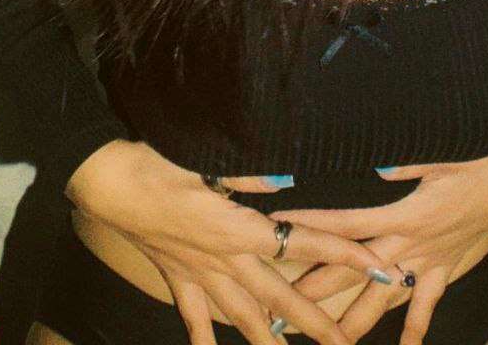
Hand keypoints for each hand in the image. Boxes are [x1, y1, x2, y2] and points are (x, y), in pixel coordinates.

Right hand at [65, 138, 397, 344]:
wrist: (109, 183)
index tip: (378, 266)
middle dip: (318, 322)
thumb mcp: (206, 161)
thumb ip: (251, 175)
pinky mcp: (178, 279)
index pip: (303, 242)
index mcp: (240, 229)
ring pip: (245, 317)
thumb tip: (286, 179)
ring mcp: (201, 276)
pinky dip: (206, 342)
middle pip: (282, 297)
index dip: (343, 254)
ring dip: (272, 341)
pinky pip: (196, 320)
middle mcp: (226, 260)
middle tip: (348, 342)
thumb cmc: (159, 163)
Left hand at [267, 75, 487, 343]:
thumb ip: (408, 159)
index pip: (347, 221)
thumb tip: (379, 164)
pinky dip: (415, 327)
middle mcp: (410, 245)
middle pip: (355, 269)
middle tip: (283, 306)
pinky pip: (426, 302)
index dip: (314, 224)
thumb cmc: (477, 155)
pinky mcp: (444, 264)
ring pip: (384, 296)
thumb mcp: (442, 151)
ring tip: (328, 340)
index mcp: (403, 215)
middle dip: (318, 286)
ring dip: (356, 319)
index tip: (281, 226)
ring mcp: (427, 259)